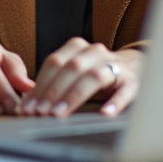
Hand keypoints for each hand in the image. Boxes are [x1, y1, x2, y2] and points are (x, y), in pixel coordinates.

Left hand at [19, 38, 143, 117]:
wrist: (134, 67)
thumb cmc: (96, 74)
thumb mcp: (75, 73)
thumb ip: (54, 83)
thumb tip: (29, 104)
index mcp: (77, 47)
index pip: (54, 63)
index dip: (39, 85)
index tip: (28, 107)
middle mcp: (95, 52)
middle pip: (71, 69)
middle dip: (53, 92)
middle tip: (41, 113)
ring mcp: (115, 65)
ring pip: (93, 77)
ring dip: (74, 96)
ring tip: (61, 113)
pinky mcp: (133, 81)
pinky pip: (125, 91)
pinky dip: (115, 102)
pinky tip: (105, 113)